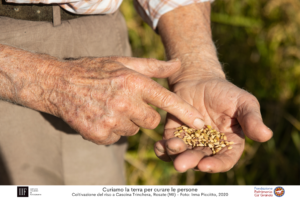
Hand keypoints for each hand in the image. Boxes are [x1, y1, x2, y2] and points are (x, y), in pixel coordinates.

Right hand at [42, 57, 204, 144]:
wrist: (60, 84)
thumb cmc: (95, 71)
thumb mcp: (124, 62)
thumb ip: (154, 66)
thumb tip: (178, 64)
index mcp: (133, 82)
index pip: (166, 100)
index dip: (185, 112)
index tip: (200, 123)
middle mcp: (124, 102)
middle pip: (151, 122)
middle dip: (144, 116)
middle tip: (128, 104)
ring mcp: (111, 121)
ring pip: (133, 131)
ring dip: (126, 123)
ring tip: (110, 108)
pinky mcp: (100, 135)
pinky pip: (116, 138)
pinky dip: (112, 130)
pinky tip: (100, 117)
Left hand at [154, 75, 272, 171]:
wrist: (199, 80)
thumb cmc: (225, 92)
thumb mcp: (243, 102)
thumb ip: (252, 119)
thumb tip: (266, 135)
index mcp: (228, 143)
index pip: (224, 160)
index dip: (216, 165)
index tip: (206, 165)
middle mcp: (208, 146)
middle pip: (200, 159)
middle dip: (191, 162)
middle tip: (181, 164)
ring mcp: (190, 141)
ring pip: (182, 155)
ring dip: (175, 155)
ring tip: (171, 146)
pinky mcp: (174, 134)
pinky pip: (168, 146)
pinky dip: (163, 149)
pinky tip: (160, 145)